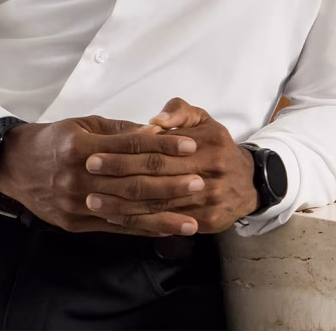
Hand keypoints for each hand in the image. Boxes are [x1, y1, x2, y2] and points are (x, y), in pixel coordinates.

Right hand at [0, 115, 201, 235]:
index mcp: (81, 146)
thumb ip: (120, 130)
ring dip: (162, 215)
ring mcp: (76, 203)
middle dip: (169, 184)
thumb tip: (156, 132)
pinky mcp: (75, 223)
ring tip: (191, 217)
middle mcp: (78, 177)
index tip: (189, 146)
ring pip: (127, 210)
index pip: (131, 147)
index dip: (163, 147)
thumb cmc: (53, 139)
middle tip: (199, 182)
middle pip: (132, 182)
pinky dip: (142, 229)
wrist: (12, 166)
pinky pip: (114, 227)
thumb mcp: (84, 124)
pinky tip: (165, 229)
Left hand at [88, 97, 259, 233]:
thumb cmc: (217, 145)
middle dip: (117, 177)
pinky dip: (139, 222)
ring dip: (121, 205)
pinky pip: (166, 224)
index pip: (159, 150)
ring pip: (157, 205)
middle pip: (155, 178)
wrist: (248, 181)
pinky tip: (115, 219)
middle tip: (87, 175)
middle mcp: (210, 172)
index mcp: (208, 143)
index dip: (125, 153)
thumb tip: (155, 121)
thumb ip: (179, 112)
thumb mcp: (204, 119)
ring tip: (92, 201)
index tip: (95, 153)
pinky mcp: (205, 222)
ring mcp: (208, 200)